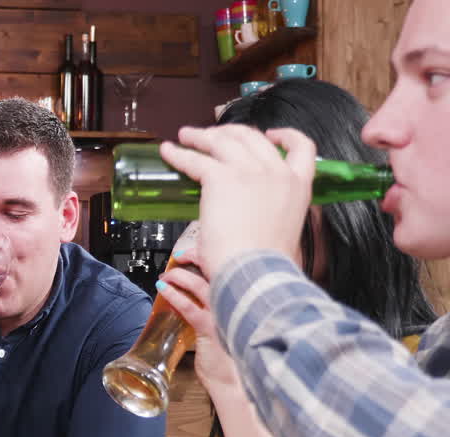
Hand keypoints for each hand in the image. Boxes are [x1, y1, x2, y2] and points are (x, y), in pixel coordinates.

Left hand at [155, 248, 240, 394]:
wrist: (234, 381)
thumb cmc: (230, 357)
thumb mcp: (229, 329)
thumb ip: (220, 311)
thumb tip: (203, 298)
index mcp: (243, 300)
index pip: (228, 270)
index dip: (210, 257)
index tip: (196, 252)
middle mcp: (237, 303)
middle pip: (216, 270)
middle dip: (195, 259)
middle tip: (178, 258)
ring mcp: (224, 314)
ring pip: (200, 285)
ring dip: (180, 277)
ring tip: (167, 275)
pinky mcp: (210, 328)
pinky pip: (189, 307)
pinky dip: (174, 295)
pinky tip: (163, 289)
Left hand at [160, 125, 316, 276]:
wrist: (254, 270)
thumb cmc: (267, 262)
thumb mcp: (287, 233)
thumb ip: (279, 218)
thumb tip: (264, 224)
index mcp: (298, 185)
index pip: (302, 146)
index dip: (285, 135)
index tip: (270, 134)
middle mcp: (276, 171)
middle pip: (251, 137)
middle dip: (229, 132)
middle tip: (212, 136)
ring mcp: (249, 171)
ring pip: (222, 141)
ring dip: (201, 136)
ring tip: (185, 136)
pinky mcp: (220, 177)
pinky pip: (195, 159)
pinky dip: (178, 153)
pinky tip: (167, 152)